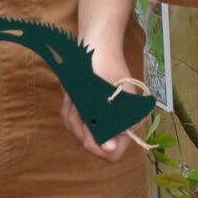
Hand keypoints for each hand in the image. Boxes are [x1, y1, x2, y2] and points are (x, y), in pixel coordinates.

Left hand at [61, 42, 137, 162]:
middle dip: (81, 124)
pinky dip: (69, 110)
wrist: (96, 43)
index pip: (113, 154)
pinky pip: (72, 122)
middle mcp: (116, 124)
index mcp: (129, 120)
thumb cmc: (103, 64)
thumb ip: (107, 122)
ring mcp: (102, 119)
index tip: (88, 130)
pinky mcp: (89, 113)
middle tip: (79, 101)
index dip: (98, 148)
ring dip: (73, 114)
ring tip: (76, 94)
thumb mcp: (104, 92)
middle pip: (91, 144)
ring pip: (78, 133)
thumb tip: (109, 149)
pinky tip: (72, 95)